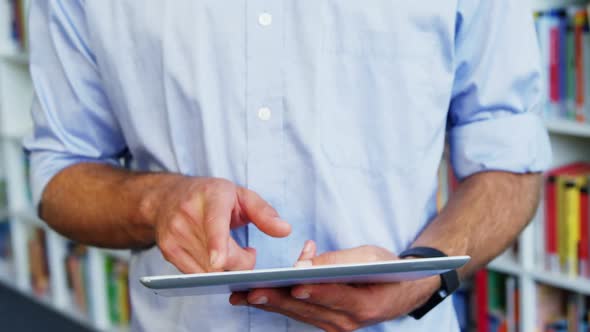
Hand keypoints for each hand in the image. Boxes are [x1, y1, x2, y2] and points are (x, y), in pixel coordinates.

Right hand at [142, 176, 290, 272]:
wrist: (168, 197)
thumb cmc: (212, 196)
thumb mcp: (241, 195)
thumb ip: (264, 212)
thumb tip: (285, 230)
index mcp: (211, 197)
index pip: (214, 222)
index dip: (217, 243)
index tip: (219, 262)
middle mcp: (188, 214)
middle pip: (217, 256)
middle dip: (240, 262)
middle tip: (249, 254)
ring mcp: (174, 233)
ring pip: (206, 268)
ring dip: (225, 269)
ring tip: (230, 252)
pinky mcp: (167, 249)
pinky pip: (194, 273)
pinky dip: (210, 273)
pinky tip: (216, 259)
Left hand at [230, 242, 439, 330]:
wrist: (400, 292)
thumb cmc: (387, 269)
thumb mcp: (370, 256)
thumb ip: (339, 260)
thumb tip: (305, 262)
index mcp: (364, 304)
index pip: (335, 297)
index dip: (314, 291)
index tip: (293, 285)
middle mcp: (348, 322)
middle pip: (308, 309)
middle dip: (277, 299)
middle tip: (250, 291)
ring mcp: (336, 326)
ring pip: (298, 314)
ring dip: (270, 304)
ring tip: (241, 295)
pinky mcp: (326, 323)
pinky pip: (299, 314)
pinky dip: (278, 304)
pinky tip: (256, 296)